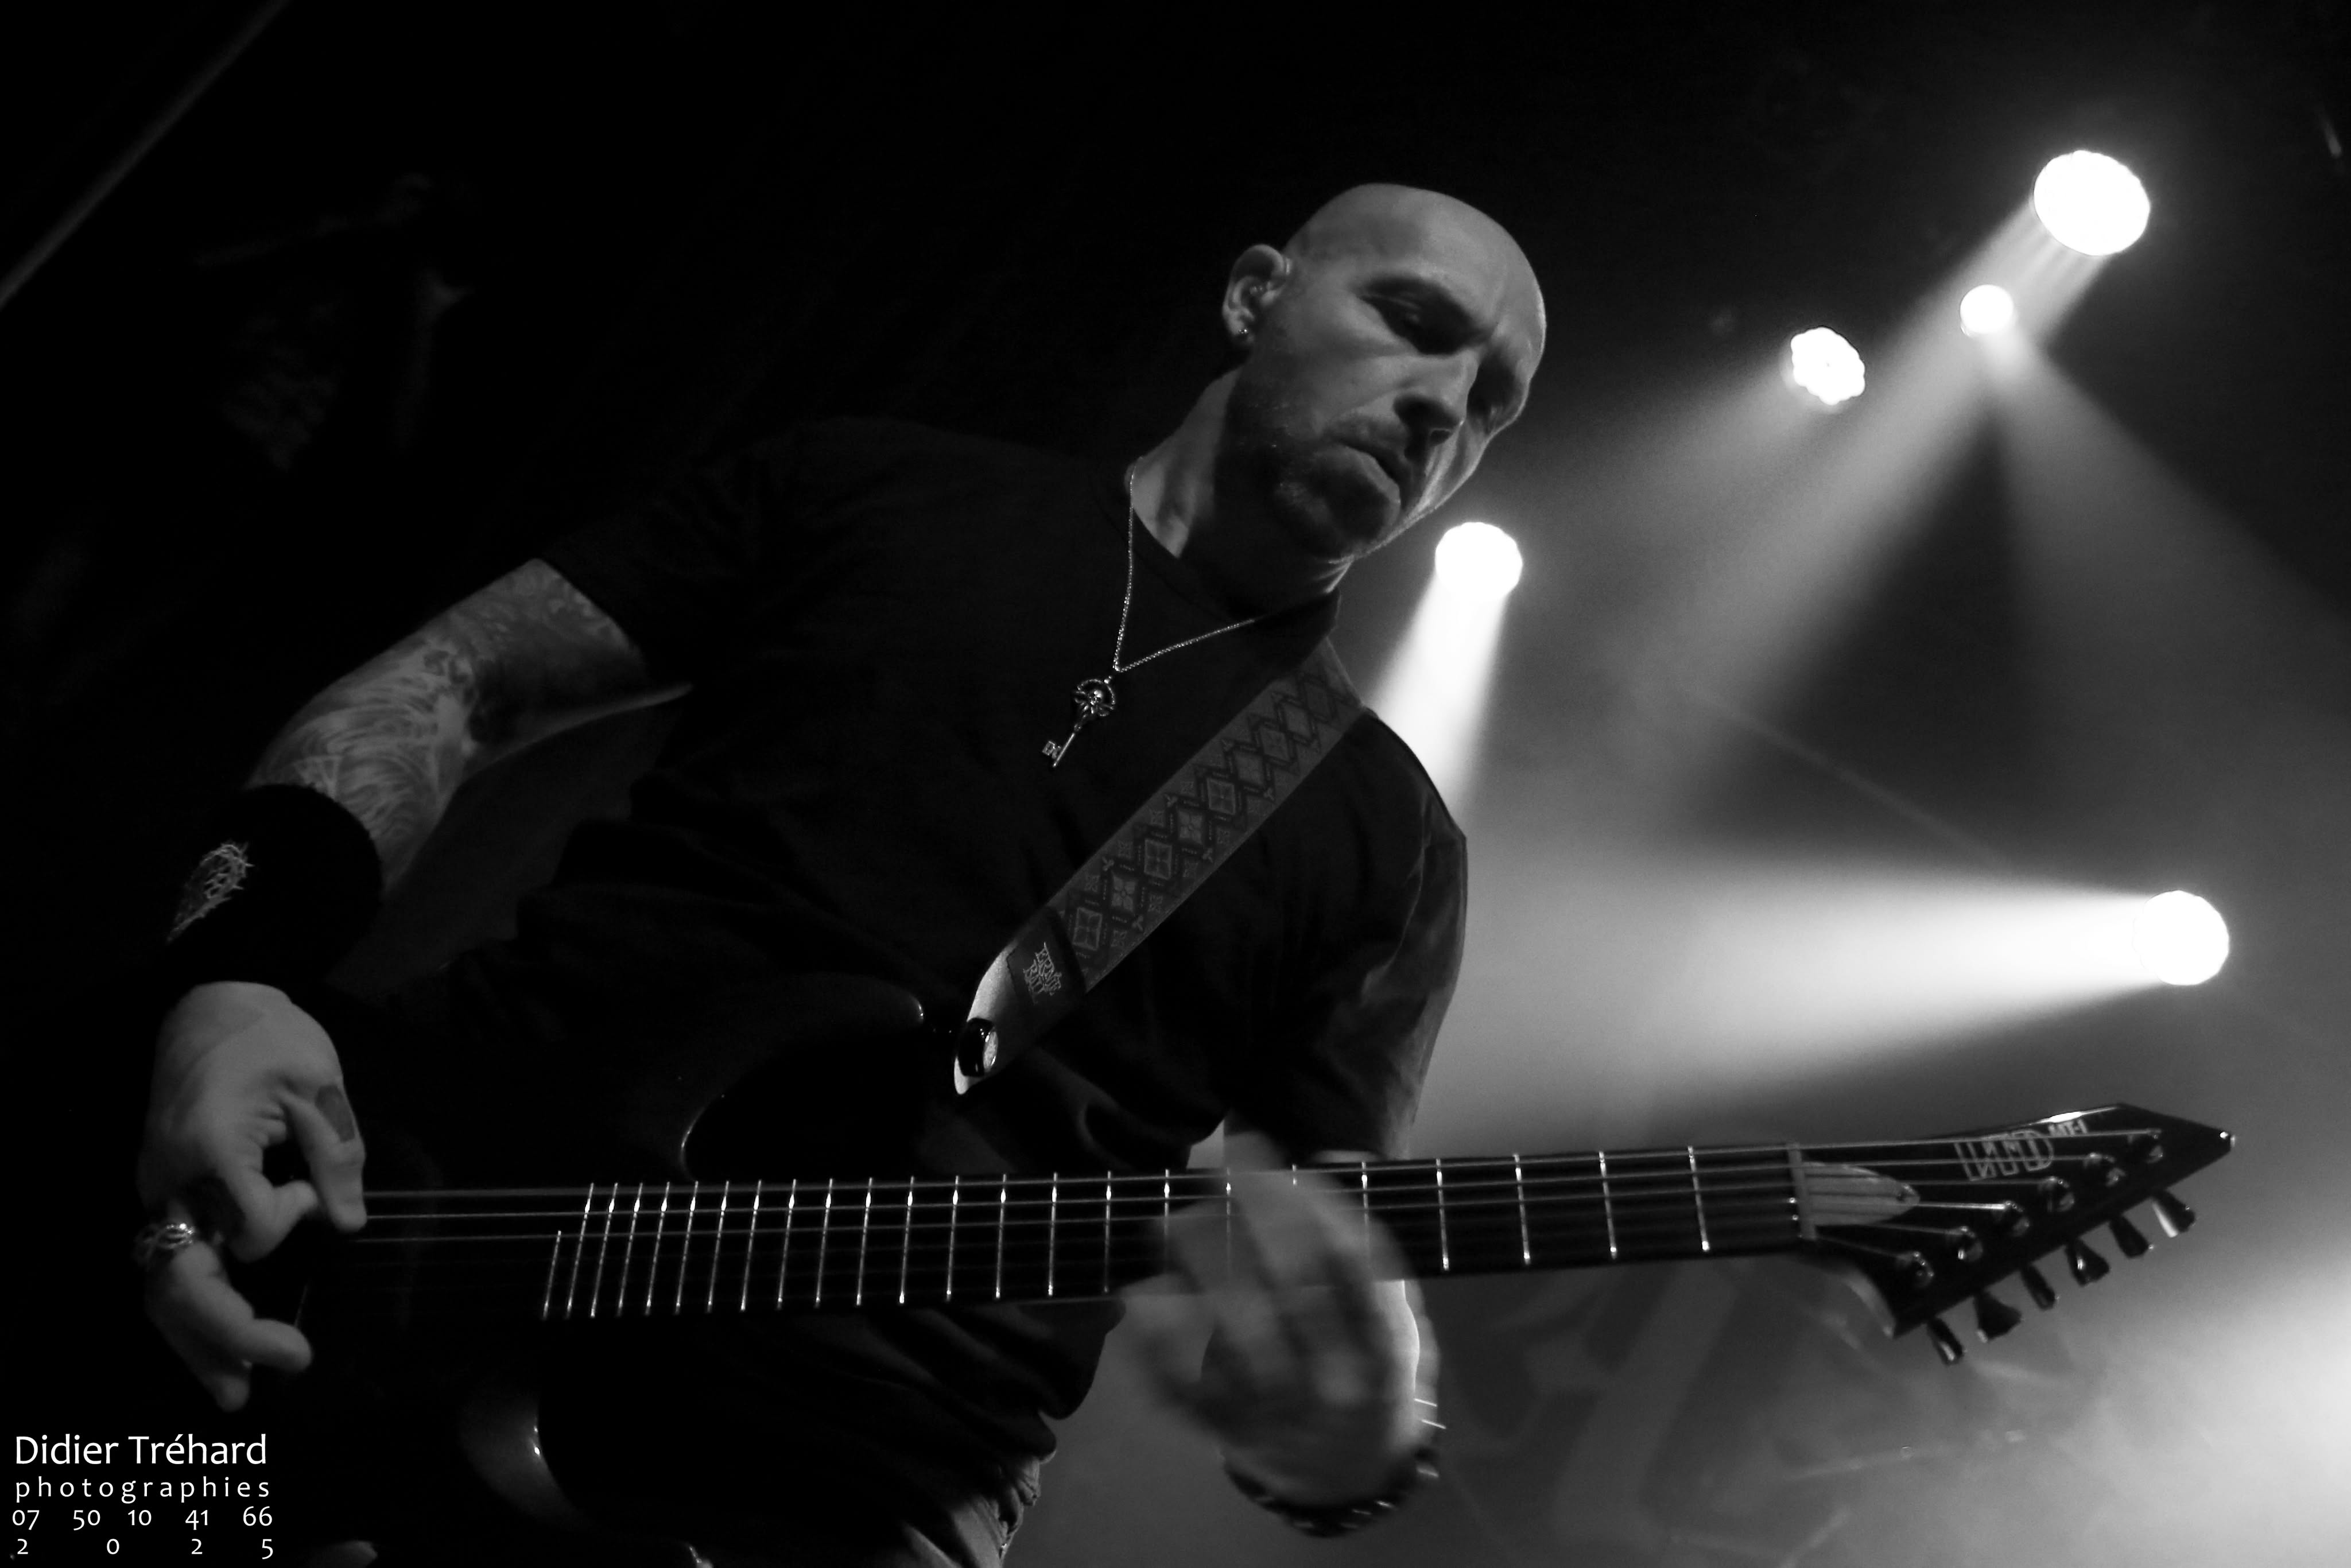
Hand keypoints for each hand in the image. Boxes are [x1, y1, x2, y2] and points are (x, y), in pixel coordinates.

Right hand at [136, 981, 367, 1409]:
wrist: (210, 1003)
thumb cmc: (271, 1037)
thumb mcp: (321, 1086)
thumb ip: (336, 1158)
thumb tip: (348, 1226)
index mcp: (209, 1148)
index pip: (249, 1225)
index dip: (290, 1218)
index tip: (315, 1189)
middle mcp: (168, 1177)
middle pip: (182, 1277)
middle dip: (232, 1331)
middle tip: (293, 1363)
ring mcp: (155, 1189)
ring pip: (162, 1284)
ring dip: (199, 1343)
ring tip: (237, 1395)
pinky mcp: (161, 1192)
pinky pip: (165, 1264)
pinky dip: (187, 1313)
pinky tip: (216, 1353)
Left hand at [1124, 1132, 1435, 1505]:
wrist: (1352, 1467)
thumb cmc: (1371, 1362)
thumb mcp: (1394, 1303)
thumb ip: (1365, 1232)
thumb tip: (1331, 1154)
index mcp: (1385, 1348)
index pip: (1347, 1262)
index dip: (1300, 1197)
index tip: (1258, 1152)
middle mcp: (1335, 1386)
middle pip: (1292, 1293)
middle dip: (1249, 1223)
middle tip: (1218, 1177)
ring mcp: (1278, 1415)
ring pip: (1233, 1339)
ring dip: (1199, 1269)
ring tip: (1174, 1220)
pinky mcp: (1228, 1432)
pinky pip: (1183, 1388)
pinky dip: (1155, 1339)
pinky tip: (1140, 1291)